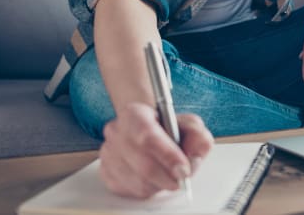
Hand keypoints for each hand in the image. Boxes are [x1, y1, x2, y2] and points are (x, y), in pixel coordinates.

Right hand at [98, 102, 213, 198]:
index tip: (184, 168)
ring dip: (160, 184)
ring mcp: (108, 153)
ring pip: (139, 182)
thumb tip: (194, 155)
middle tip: (182, 177)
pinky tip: (154, 177)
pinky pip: (130, 191)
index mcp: (134, 113)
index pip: (147, 136)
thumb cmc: (168, 128)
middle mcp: (116, 132)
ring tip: (167, 173)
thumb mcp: (189, 125)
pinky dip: (148, 189)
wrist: (148, 131)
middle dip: (169, 176)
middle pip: (143, 165)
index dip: (168, 156)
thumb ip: (197, 136)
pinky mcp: (106, 173)